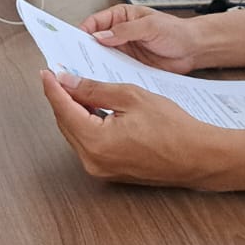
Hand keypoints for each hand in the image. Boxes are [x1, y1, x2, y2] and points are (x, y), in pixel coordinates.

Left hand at [41, 71, 230, 187]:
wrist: (197, 156)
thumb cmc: (172, 128)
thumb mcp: (131, 97)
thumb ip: (95, 90)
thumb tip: (68, 82)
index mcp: (95, 142)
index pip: (64, 109)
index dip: (53, 88)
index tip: (47, 72)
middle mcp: (92, 161)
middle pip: (66, 123)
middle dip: (62, 98)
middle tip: (59, 76)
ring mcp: (100, 170)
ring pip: (76, 134)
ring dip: (73, 112)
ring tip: (75, 88)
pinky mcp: (110, 172)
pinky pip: (88, 145)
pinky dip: (86, 125)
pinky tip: (90, 109)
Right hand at [76, 4, 199, 73]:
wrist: (193, 49)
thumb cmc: (176, 31)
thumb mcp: (150, 26)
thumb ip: (125, 31)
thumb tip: (101, 36)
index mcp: (121, 17)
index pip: (95, 23)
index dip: (83, 32)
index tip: (74, 43)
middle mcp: (119, 33)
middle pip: (94, 41)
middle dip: (85, 50)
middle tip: (75, 60)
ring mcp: (123, 50)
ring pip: (102, 57)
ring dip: (95, 64)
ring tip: (86, 73)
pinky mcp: (130, 65)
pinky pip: (114, 70)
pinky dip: (108, 75)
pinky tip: (104, 81)